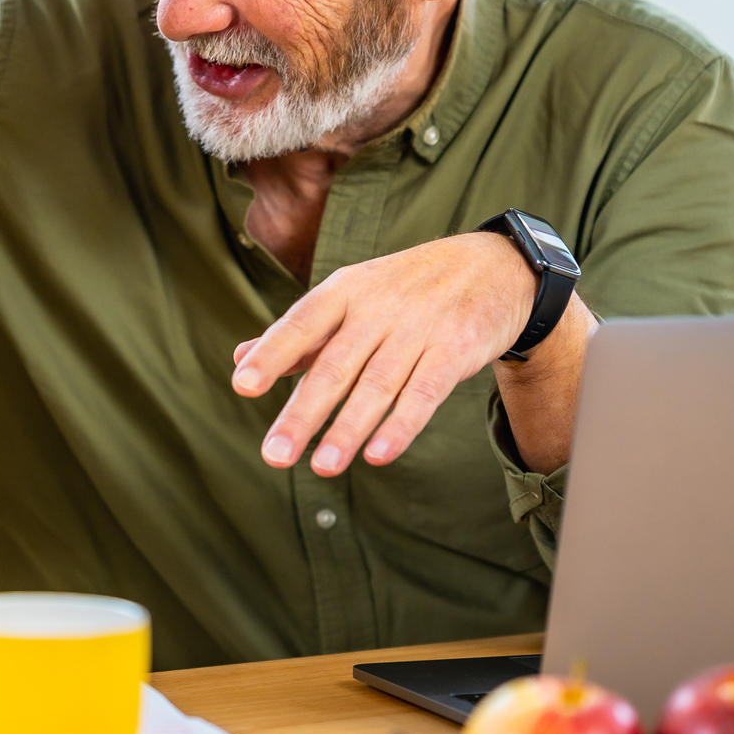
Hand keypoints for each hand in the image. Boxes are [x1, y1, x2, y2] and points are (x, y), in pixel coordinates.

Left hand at [231, 232, 566, 475]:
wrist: (493, 266)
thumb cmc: (406, 289)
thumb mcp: (351, 296)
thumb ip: (300, 335)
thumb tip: (240, 359)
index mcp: (345, 291)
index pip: (301, 323)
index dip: (271, 354)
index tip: (243, 386)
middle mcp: (378, 307)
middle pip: (335, 365)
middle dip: (303, 413)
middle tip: (275, 455)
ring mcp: (419, 328)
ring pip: (378, 384)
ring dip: (348, 429)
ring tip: (322, 466)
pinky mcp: (456, 349)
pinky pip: (426, 392)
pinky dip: (402, 424)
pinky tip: (378, 455)